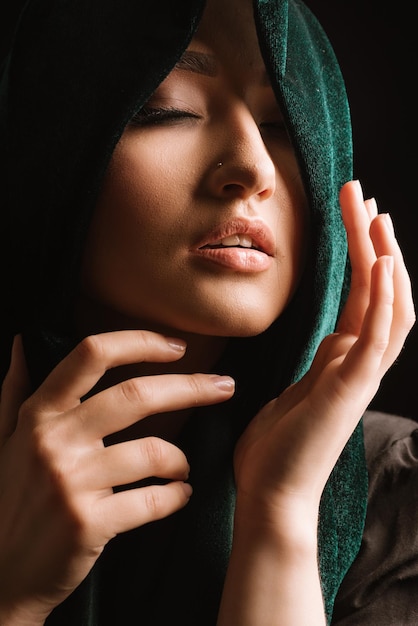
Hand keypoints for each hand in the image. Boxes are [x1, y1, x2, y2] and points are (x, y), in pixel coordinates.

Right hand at [0, 331, 233, 623]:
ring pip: (153, 451)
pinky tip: (179, 495)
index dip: (140, 342)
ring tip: (182, 466)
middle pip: (136, 395)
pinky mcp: (88, 523)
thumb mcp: (5, 439)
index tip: (177, 347)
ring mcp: (70, 483)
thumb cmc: (11, 499)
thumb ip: (16, 390)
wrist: (0, 575)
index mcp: (39, 414)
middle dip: (191, 386)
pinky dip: (176, 496)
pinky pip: (153, 500)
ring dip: (181, 458)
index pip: (92, 354)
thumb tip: (24, 342)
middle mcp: (53, 441)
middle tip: (224, 386)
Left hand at [233, 180, 414, 521]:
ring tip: (376, 214)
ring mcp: (359, 375)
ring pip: (388, 306)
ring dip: (384, 257)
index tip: (357, 215)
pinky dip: (383, 298)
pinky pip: (377, 335)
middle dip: (372, 240)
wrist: (270, 496)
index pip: (362, 296)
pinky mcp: (351, 388)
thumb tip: (325, 343)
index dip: (364, 254)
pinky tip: (383, 263)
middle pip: (379, 290)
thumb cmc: (274, 450)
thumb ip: (314, 366)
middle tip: (362, 194)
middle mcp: (358, 362)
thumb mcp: (293, 393)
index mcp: (342, 360)